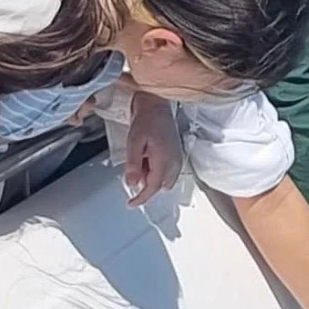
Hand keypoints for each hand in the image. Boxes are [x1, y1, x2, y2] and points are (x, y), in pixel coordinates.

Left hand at [123, 91, 183, 206]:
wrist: (156, 104)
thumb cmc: (146, 119)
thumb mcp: (134, 143)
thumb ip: (133, 165)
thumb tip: (132, 184)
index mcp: (164, 160)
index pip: (153, 187)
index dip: (141, 198)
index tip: (131, 203)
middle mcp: (174, 161)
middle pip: (160, 185)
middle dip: (146, 182)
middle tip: (135, 164)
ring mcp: (177, 158)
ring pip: (164, 179)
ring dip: (151, 174)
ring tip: (142, 154)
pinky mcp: (176, 154)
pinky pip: (167, 170)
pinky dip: (156, 168)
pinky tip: (148, 153)